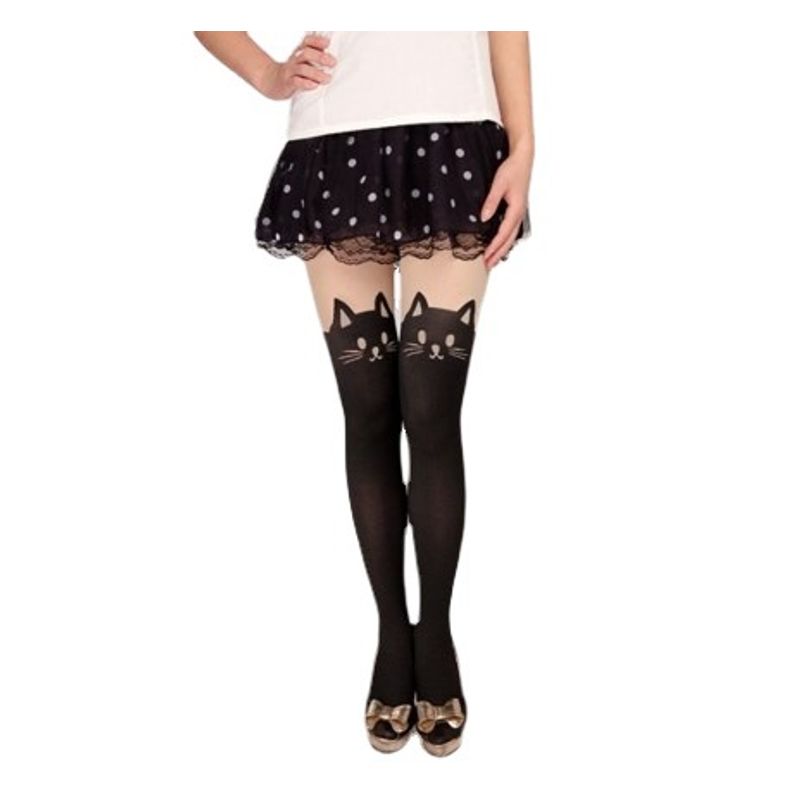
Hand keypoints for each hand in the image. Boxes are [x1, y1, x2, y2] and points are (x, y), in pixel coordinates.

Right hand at [258, 33, 336, 99]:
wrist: (272, 81)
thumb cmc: (294, 72)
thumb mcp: (303, 61)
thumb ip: (316, 57)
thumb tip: (333, 58)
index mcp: (299, 52)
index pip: (307, 42)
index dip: (317, 41)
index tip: (327, 44)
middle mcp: (295, 59)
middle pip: (306, 53)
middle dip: (321, 57)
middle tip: (333, 63)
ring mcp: (290, 71)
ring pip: (302, 69)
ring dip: (317, 73)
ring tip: (327, 79)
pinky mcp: (287, 83)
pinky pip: (296, 82)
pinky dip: (305, 83)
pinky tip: (314, 85)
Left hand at [480, 147, 532, 268]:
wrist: (523, 158)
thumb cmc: (511, 169)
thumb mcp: (499, 183)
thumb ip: (491, 201)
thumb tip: (483, 218)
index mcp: (516, 209)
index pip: (503, 233)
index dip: (494, 247)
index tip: (485, 257)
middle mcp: (519, 214)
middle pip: (509, 240)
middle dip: (498, 253)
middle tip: (488, 266)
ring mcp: (519, 213)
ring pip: (511, 237)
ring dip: (502, 249)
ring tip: (492, 260)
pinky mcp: (517, 210)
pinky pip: (511, 230)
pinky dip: (505, 240)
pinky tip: (499, 245)